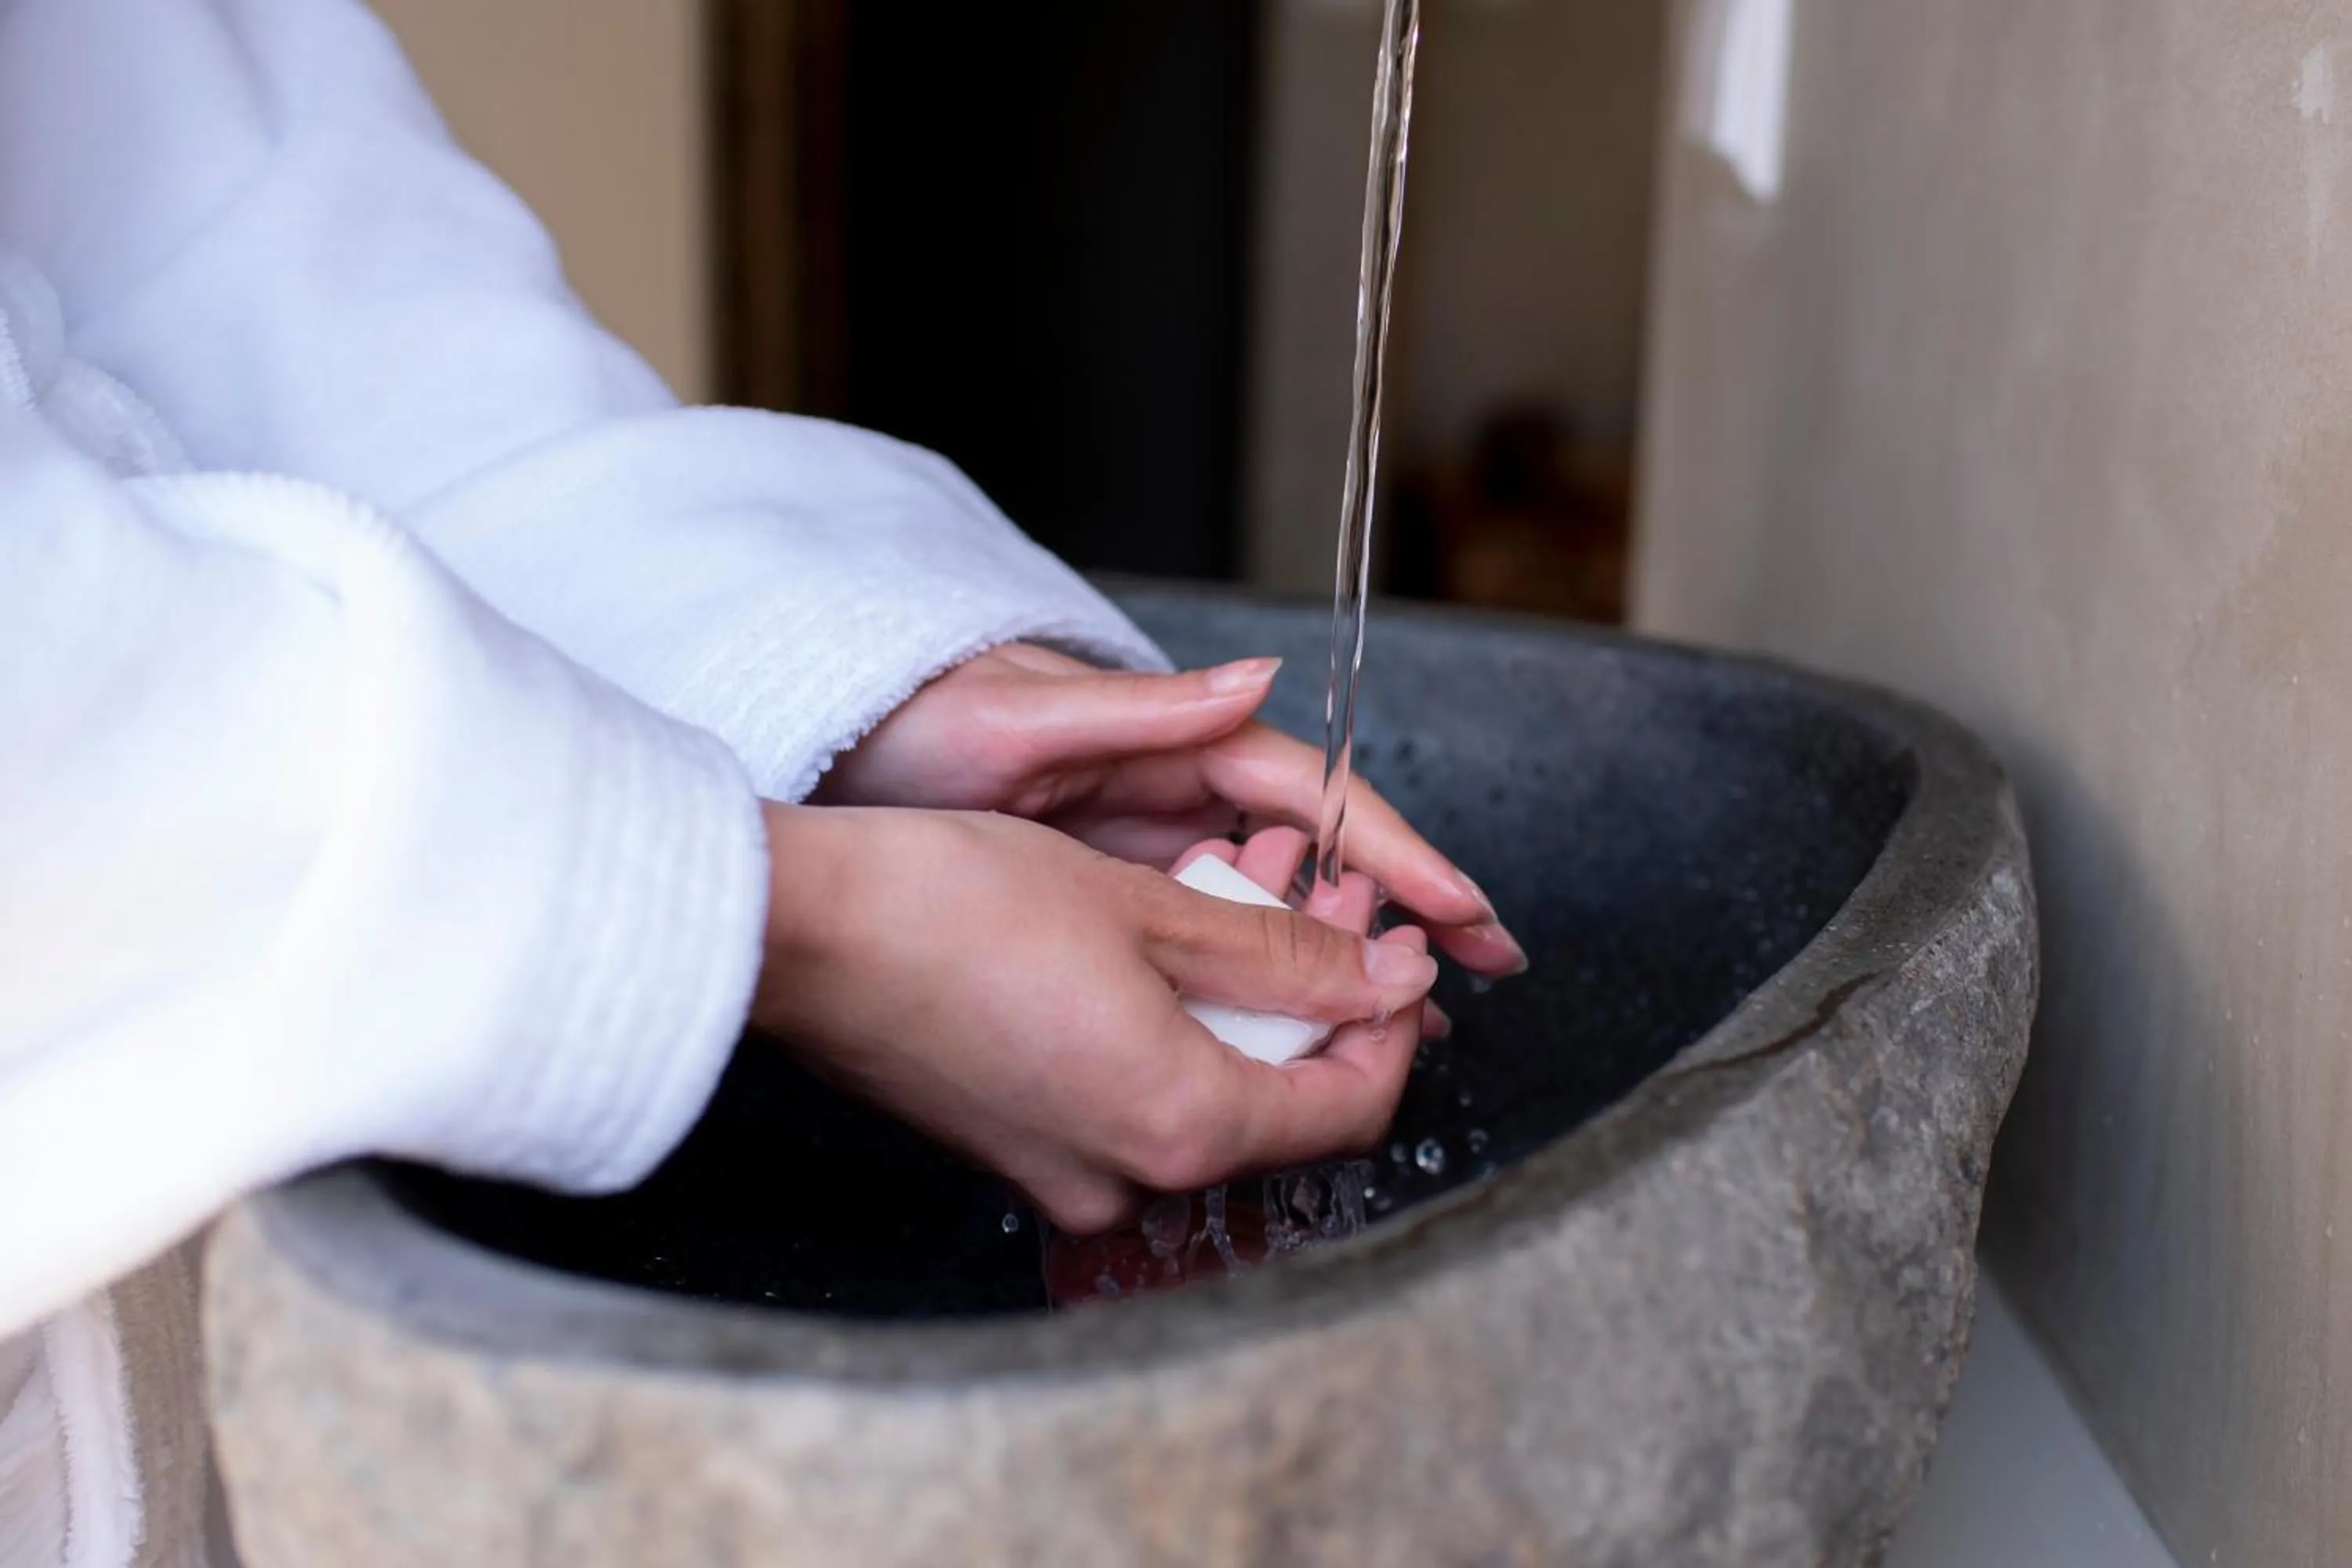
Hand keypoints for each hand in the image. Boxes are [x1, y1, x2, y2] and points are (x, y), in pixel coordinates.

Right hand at [753, 804, 1439, 1232]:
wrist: (803, 932)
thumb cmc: (952, 904)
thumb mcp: (1147, 906)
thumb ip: (1282, 953)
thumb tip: (1381, 973)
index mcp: (1178, 1124)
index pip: (1349, 1111)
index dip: (1393, 1030)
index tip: (1396, 954)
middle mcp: (1125, 1177)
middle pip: (1280, 1114)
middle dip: (1318, 1008)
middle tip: (1324, 905)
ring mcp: (1064, 1176)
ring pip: (1205, 1105)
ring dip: (1243, 1013)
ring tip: (1241, 903)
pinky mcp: (1018, 1152)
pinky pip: (1132, 1107)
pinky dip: (1171, 1038)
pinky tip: (1159, 953)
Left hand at [816, 643, 1526, 976]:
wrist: (821, 827)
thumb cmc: (911, 734)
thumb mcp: (1020, 723)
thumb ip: (1145, 712)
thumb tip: (1261, 681)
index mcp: (1169, 751)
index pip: (1313, 800)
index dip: (1395, 855)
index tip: (1461, 909)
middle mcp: (1169, 809)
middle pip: (1311, 867)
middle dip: (1394, 919)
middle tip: (1473, 972)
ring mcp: (1141, 870)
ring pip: (1266, 924)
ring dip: (1335, 968)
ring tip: (1407, 1022)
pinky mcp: (1105, 924)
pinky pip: (1202, 965)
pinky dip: (1253, 999)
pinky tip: (1289, 1043)